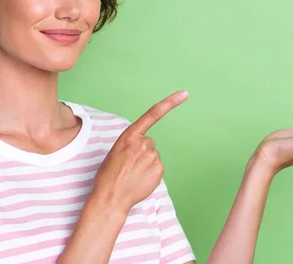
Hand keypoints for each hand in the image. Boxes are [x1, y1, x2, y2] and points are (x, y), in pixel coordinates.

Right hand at [91, 90, 188, 213]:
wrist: (110, 197)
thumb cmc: (108, 175)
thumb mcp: (115, 151)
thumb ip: (131, 144)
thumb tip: (144, 150)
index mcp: (129, 135)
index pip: (153, 114)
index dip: (170, 102)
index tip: (184, 94)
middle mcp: (143, 143)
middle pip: (149, 143)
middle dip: (142, 152)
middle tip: (128, 165)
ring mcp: (153, 157)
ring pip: (153, 157)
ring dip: (145, 164)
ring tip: (132, 174)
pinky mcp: (159, 170)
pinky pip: (157, 168)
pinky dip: (150, 174)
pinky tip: (139, 180)